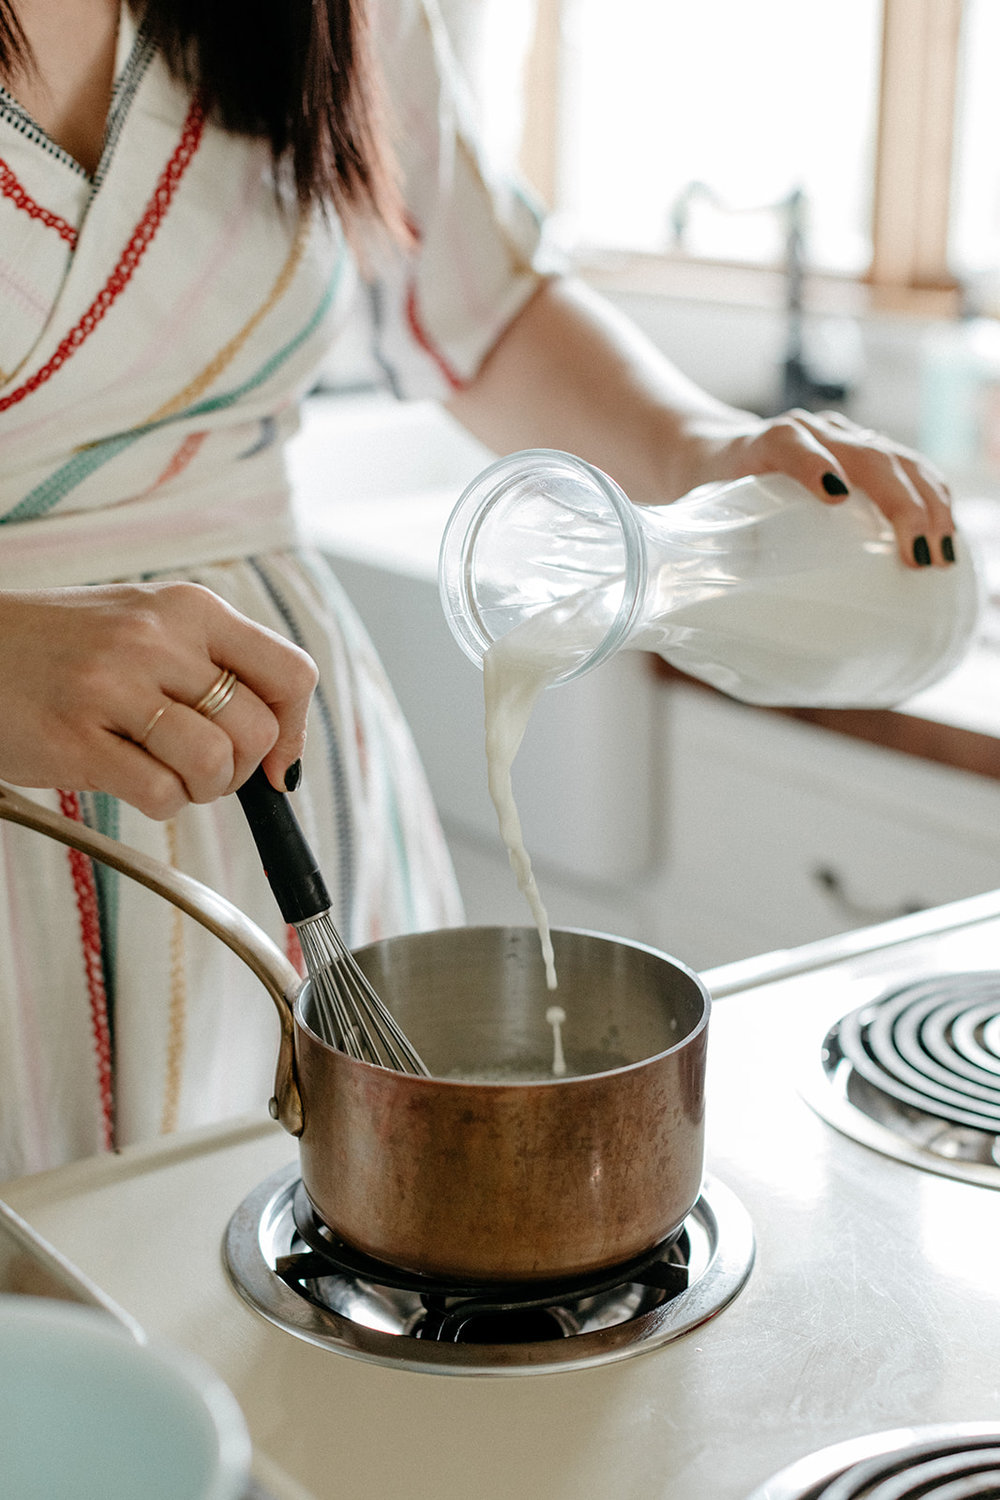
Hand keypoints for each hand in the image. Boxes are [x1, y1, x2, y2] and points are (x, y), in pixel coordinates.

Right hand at [0, 582, 317, 818]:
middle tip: (203, 770)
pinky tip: (128, 779)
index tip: (276, 760)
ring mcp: (113, 688)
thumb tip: (283, 744)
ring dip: (201, 788)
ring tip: (165, 773)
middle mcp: (157, 640)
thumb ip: (214, 667)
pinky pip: (161, 793)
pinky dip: (160, 802)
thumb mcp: (149, 628)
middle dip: (241, 770)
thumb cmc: (67, 647)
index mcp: (188, 609)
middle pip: (257, 729)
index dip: (294, 729)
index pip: (291, 673)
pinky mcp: (75, 741)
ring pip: (214, 763)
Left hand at [673, 406, 955, 568]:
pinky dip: (933, 498)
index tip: (834, 496)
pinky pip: (910, 467)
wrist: (714, 454)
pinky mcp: (865, 450)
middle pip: (866, 455)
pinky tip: (946, 534)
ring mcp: (844, 437)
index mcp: (764, 443)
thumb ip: (713, 547)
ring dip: (927, 505)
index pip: (790, 443)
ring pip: (898, 459)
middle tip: (917, 556)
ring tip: (941, 554)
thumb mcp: (701, 520)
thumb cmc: (710, 495)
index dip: (813, 465)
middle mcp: (812, 431)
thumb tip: (726, 607)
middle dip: (899, 503)